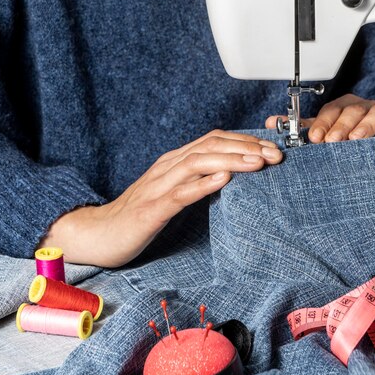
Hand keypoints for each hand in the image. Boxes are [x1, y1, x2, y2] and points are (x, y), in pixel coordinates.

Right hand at [39, 130, 282, 267]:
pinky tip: (224, 180)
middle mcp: (168, 166)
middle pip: (211, 145)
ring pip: (199, 162)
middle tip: (275, 155)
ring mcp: (159, 185)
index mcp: (175, 161)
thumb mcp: (172, 192)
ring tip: (258, 162)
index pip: (215, 140)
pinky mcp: (152, 208)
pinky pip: (180, 192)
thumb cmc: (138, 215)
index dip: (245, 141)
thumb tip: (230, 174)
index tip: (271, 148)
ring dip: (232, 160)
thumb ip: (197, 180)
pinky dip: (204, 183)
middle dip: (246, 147)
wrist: (99, 233)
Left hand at [265, 94, 374, 142]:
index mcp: (342, 107)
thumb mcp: (325, 129)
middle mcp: (361, 107)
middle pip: (352, 111)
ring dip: (366, 124)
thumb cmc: (349, 132)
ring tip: (358, 138)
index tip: (316, 137)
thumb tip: (271, 123)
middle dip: (341, 126)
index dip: (323, 123)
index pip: (330, 111)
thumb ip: (302, 128)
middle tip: (334, 141)